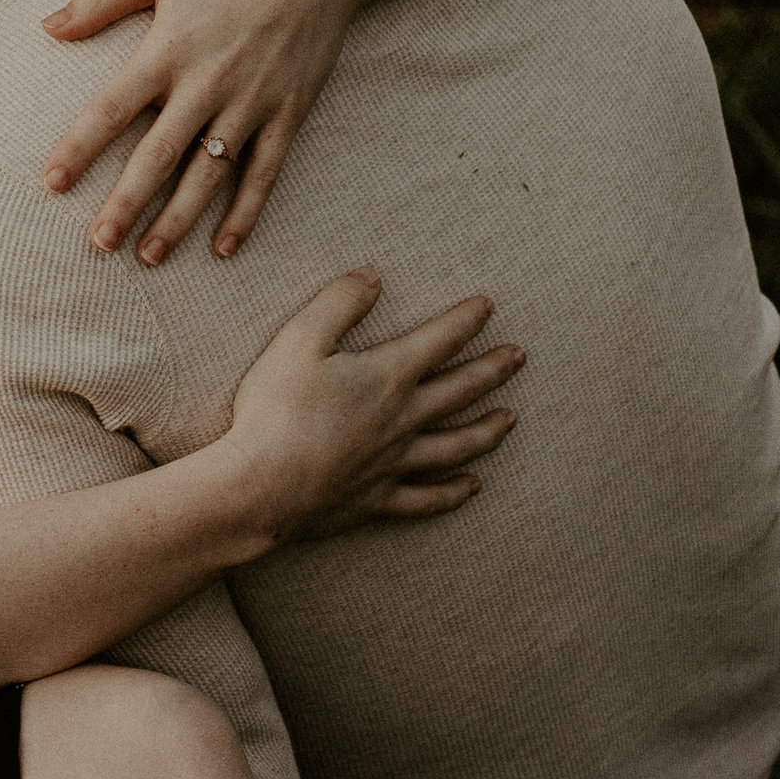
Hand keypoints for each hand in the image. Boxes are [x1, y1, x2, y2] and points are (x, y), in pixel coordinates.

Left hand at [40, 0, 371, 265]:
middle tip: (98, 244)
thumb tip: (47, 26)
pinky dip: (245, 213)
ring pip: (208, 176)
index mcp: (167, 51)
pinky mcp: (286, 114)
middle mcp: (205, 85)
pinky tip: (223, 248)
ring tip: (148, 256)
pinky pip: (264, 174)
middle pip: (157, 156)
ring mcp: (249, 105)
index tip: (51, 184)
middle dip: (125, 204)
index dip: (79, 148)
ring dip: (177, 220)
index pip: (111, 108)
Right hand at [219, 274, 519, 544]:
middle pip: (460, 392)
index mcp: (387, 377)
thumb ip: (339, 303)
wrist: (260, 487)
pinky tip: (471, 486)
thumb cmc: (275, 410)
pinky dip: (453, 492)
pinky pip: (427, 498)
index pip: (438, 341)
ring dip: (487, 430)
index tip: (488, 306)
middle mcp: (402, 421)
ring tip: (510, 420)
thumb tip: (372, 278)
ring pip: (455, 446)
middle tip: (519, 357)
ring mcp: (393, 464)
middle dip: (492, 370)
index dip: (466, 320)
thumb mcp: (300, 339)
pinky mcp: (376, 500)